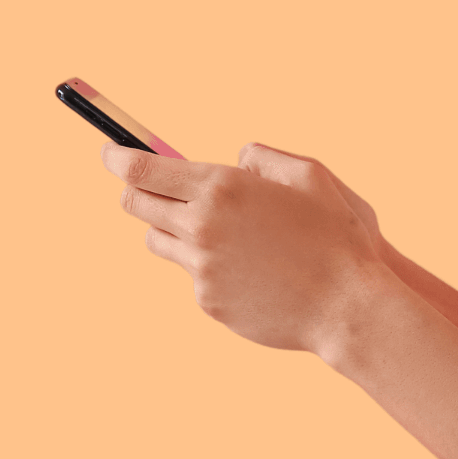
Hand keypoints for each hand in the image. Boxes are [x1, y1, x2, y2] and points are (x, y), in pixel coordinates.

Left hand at [102, 140, 391, 355]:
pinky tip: (251, 269)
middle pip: (136, 204)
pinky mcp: (208, 301)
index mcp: (224, 188)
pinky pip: (194, 275)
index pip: (144, 169)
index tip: (110, 152)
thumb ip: (264, 158)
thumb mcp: (311, 175)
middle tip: (147, 185)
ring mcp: (202, 268)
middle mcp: (202, 226)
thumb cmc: (337, 236)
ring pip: (158, 241)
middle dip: (135, 190)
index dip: (118, 157)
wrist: (347, 306)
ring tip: (213, 229)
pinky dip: (209, 266)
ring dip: (171, 229)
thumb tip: (235, 161)